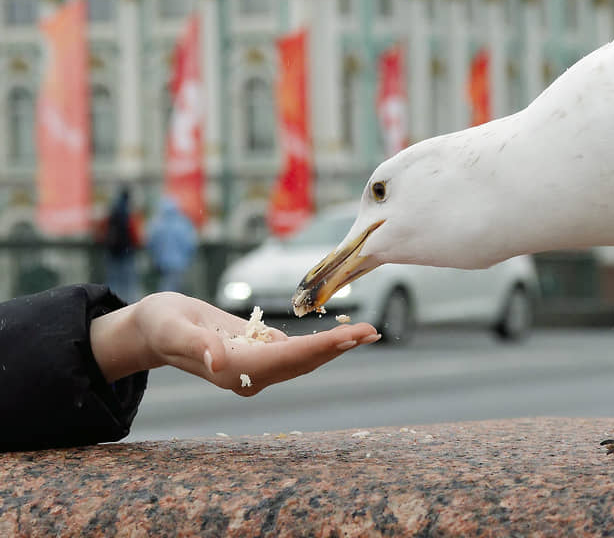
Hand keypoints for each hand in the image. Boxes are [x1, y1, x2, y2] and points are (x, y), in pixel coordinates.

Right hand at [90, 292, 379, 393]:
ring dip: (337, 346)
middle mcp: (251, 375)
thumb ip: (196, 344)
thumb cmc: (160, 324)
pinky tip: (344, 335)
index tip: (350, 337)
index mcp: (233, 370)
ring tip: (368, 332)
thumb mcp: (171, 327)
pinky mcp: (260, 355)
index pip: (286, 360)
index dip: (320, 349)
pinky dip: (322, 343)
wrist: (155, 329)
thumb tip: (221, 362)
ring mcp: (257, 368)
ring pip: (305, 359)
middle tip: (373, 331)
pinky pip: (297, 351)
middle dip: (339, 348)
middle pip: (303, 363)